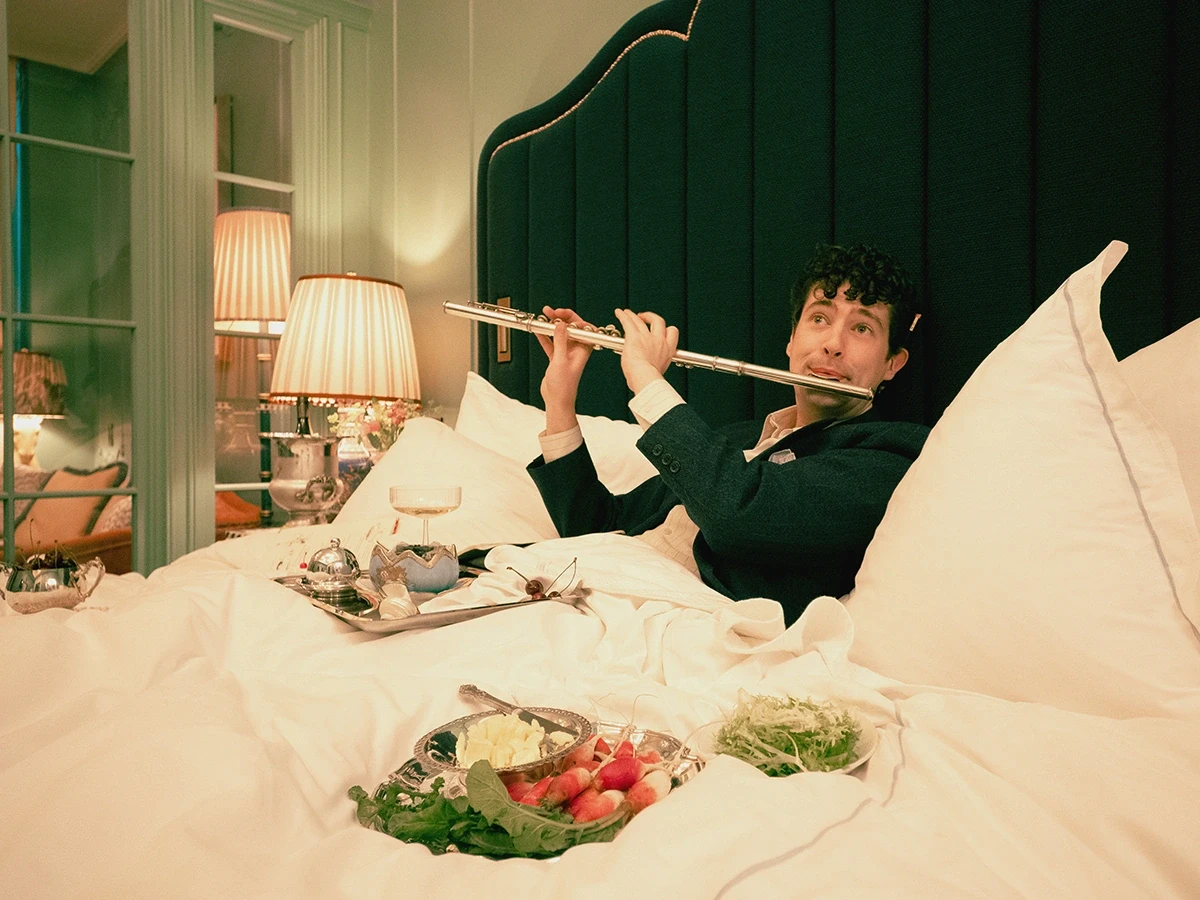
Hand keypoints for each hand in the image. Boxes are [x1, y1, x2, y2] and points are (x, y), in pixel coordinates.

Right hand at [537, 306, 594, 431]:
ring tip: (543, 316)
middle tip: (550, 312)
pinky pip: (550, 342)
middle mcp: (576, 349)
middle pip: (570, 327)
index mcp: (583, 349)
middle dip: (561, 318)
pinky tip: (538, 329)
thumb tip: (561, 324)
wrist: (557, 400)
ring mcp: (566, 352)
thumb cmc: (564, 386)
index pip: (582, 327)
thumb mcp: (561, 360)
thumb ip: (561, 341)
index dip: (573, 318)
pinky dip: (544, 336)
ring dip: (551, 325)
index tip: (561, 315)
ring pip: (559, 333)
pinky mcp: (556, 357)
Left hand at [613, 309, 678, 393]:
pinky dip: (623, 316)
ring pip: (640, 320)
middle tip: (643, 318)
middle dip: (651, 317)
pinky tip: (619, 313)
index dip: (666, 328)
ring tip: (627, 312)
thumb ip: (654, 367)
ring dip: (633, 315)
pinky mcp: (634, 337)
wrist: (645, 378)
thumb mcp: (658, 372)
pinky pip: (628, 322)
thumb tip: (647, 373)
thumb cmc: (649, 381)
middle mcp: (659, 341)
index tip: (659, 330)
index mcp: (667, 350)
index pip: (672, 332)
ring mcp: (647, 337)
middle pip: (658, 321)